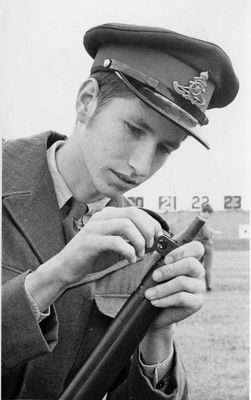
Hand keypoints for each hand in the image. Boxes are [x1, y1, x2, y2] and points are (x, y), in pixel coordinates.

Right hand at [57, 206, 161, 285]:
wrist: (65, 268)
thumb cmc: (92, 257)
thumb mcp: (116, 247)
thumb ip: (133, 241)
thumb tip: (156, 241)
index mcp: (108, 215)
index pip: (136, 210)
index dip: (152, 223)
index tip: (158, 238)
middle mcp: (101, 217)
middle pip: (133, 214)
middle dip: (148, 230)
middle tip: (150, 246)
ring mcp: (94, 228)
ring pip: (126, 225)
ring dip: (139, 241)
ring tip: (140, 254)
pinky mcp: (90, 242)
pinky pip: (115, 242)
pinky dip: (129, 251)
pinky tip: (130, 260)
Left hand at [140, 240, 204, 363]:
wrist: (153, 309)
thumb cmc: (155, 283)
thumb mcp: (155, 265)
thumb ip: (160, 254)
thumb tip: (162, 245)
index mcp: (190, 258)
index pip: (197, 248)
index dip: (182, 251)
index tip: (166, 259)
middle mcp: (198, 271)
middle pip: (191, 264)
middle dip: (170, 270)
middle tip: (155, 276)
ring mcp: (199, 286)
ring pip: (183, 282)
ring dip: (162, 288)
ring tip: (149, 294)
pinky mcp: (197, 302)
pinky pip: (182, 298)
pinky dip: (165, 299)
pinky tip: (155, 301)